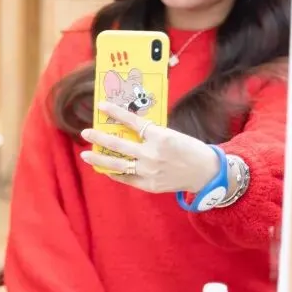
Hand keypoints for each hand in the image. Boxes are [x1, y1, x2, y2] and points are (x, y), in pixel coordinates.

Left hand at [79, 101, 220, 193]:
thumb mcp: (171, 134)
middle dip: (99, 138)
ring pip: (117, 164)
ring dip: (99, 159)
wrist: (205, 173)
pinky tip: (104, 168)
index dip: (115, 113)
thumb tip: (126, 127)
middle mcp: (152, 154)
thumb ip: (150, 133)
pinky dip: (114, 173)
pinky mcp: (149, 185)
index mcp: (161, 137)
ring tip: (85, 155)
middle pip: (119, 144)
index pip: (133, 122)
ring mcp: (149, 171)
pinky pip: (126, 178)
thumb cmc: (188, 149)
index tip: (101, 106)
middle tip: (85, 133)